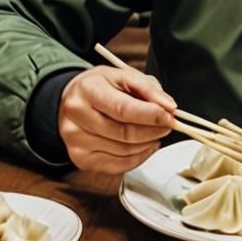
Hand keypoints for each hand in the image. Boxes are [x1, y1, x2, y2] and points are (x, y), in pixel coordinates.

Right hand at [58, 65, 175, 174]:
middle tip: (168, 124)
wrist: (72, 100)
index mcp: (88, 89)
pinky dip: (138, 157)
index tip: (168, 116)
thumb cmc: (100, 86)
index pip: (122, 108)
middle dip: (153, 131)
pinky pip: (117, 165)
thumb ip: (148, 88)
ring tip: (157, 133)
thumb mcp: (123, 75)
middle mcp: (77, 116)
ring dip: (148, 144)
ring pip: (123, 151)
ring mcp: (76, 140)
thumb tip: (168, 107)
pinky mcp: (80, 159)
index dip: (150, 115)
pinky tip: (146, 146)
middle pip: (123, 133)